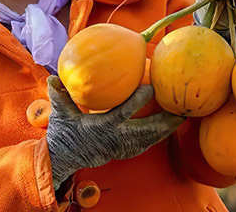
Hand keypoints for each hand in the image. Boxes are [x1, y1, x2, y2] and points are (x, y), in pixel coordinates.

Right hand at [45, 75, 183, 189]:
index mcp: (102, 127)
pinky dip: (160, 134)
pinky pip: (148, 143)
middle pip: (147, 130)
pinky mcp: (126, 151)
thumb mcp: (60, 114)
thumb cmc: (65, 133)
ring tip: (182, 115)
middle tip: (180, 108)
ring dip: (167, 128)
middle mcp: (116, 139)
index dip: (137, 101)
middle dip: (164, 120)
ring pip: (151, 138)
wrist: (67, 158)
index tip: (150, 89)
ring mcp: (123, 147)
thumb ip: (58, 95)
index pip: (123, 113)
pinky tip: (170, 125)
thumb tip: (54, 77)